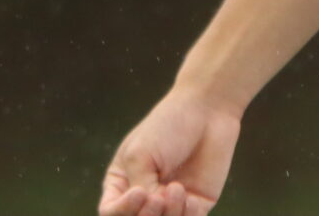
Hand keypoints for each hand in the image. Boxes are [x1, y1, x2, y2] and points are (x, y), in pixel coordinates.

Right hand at [97, 85, 241, 215]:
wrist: (207, 112)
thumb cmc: (167, 126)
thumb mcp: (141, 155)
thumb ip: (140, 188)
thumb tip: (153, 210)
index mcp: (123, 183)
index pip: (111, 213)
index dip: (124, 212)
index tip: (141, 192)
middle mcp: (145, 197)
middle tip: (159, 197)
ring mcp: (170, 203)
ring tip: (178, 189)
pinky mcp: (196, 205)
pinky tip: (192, 197)